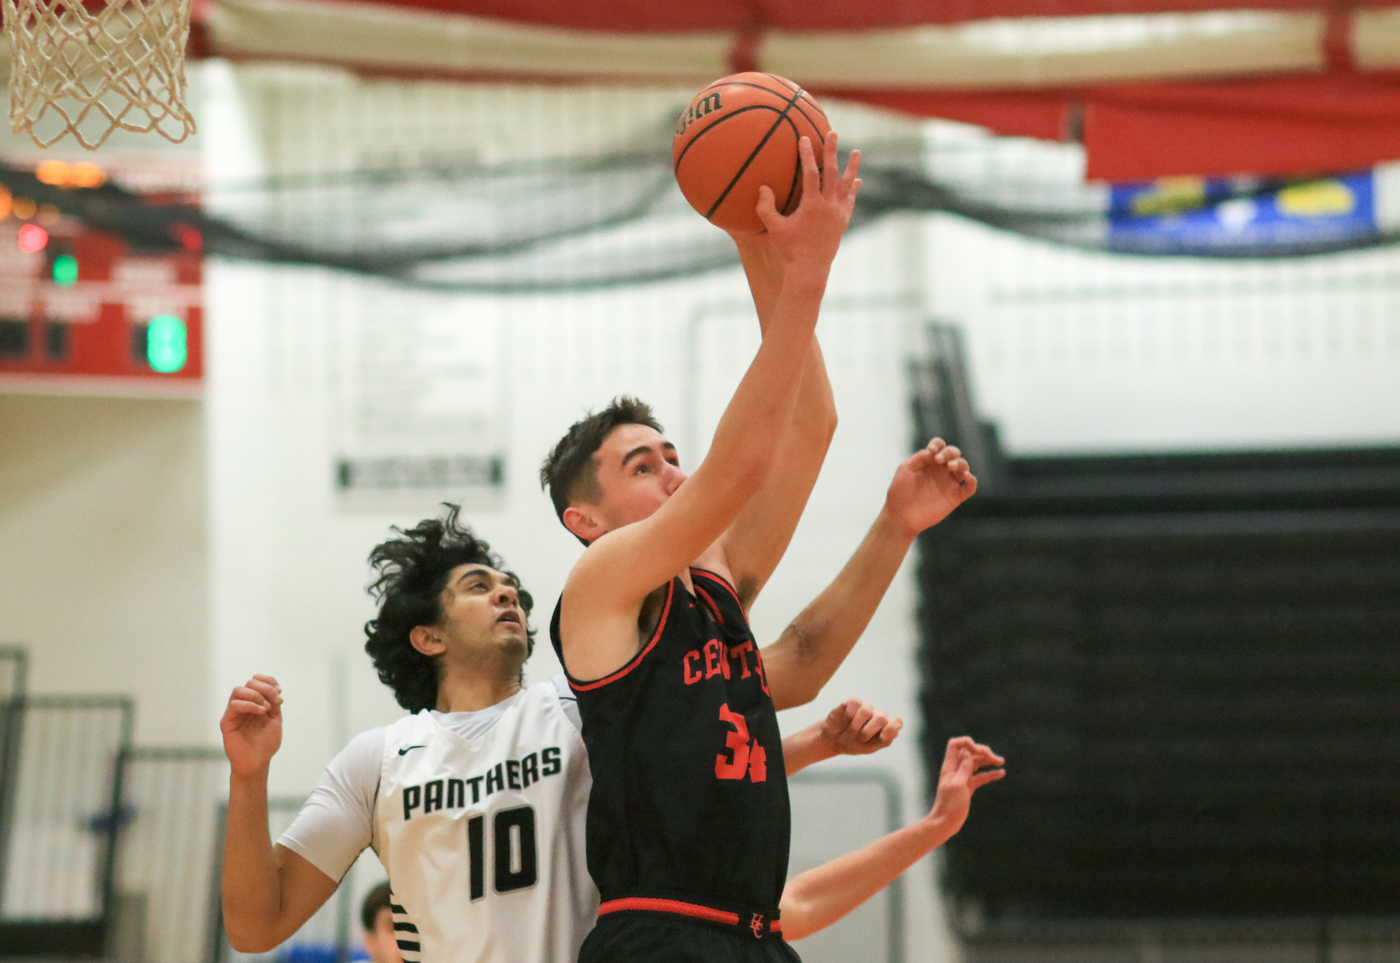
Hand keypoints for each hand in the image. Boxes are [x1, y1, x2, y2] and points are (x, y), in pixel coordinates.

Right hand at [220, 674, 282, 776]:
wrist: (257, 762)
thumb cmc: (266, 743)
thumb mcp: (275, 720)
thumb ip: (273, 704)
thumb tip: (275, 690)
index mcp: (254, 703)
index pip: (257, 681)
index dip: (269, 681)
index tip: (279, 692)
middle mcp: (243, 705)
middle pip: (249, 683)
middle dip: (266, 688)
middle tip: (275, 702)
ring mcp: (234, 713)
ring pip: (238, 690)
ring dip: (256, 695)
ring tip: (266, 708)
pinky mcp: (227, 722)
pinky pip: (234, 705)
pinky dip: (250, 704)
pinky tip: (261, 712)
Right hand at [753, 130, 860, 273]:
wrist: (810, 271)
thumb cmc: (789, 250)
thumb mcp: (774, 228)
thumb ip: (766, 207)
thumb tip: (764, 187)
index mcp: (812, 206)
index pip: (810, 174)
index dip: (807, 155)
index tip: (805, 138)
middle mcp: (829, 207)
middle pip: (832, 173)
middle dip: (831, 151)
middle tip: (833, 132)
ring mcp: (838, 214)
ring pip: (846, 186)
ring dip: (851, 168)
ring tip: (856, 152)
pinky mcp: (843, 222)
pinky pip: (850, 201)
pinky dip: (852, 190)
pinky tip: (856, 181)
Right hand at [819, 698, 902, 755]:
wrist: (833, 741)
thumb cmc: (853, 744)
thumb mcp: (869, 748)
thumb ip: (885, 741)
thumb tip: (896, 732)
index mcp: (884, 728)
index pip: (897, 723)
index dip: (892, 728)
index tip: (883, 736)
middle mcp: (877, 716)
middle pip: (881, 718)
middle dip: (869, 731)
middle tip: (860, 738)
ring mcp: (865, 708)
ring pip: (866, 710)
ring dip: (856, 725)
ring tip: (851, 732)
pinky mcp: (852, 702)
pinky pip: (855, 702)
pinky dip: (850, 714)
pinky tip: (846, 720)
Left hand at [884, 438, 976, 537]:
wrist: (900, 516)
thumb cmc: (899, 492)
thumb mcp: (905, 470)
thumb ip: (919, 458)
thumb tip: (934, 452)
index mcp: (929, 462)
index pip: (939, 447)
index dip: (938, 444)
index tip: (931, 451)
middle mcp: (941, 471)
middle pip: (954, 454)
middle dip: (949, 452)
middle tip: (939, 460)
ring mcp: (948, 483)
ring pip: (964, 467)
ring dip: (960, 463)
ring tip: (950, 466)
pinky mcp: (955, 497)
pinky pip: (970, 487)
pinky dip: (972, 480)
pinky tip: (966, 476)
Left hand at [928, 736, 1003, 837]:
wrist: (945, 823)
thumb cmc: (949, 805)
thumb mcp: (958, 785)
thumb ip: (963, 768)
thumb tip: (968, 752)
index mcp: (950, 766)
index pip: (955, 745)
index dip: (967, 743)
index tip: (978, 752)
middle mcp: (956, 769)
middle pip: (969, 752)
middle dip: (983, 752)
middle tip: (995, 759)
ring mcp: (963, 778)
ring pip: (976, 763)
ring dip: (988, 761)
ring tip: (1001, 762)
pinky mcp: (968, 787)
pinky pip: (980, 776)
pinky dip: (990, 773)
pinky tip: (1001, 773)